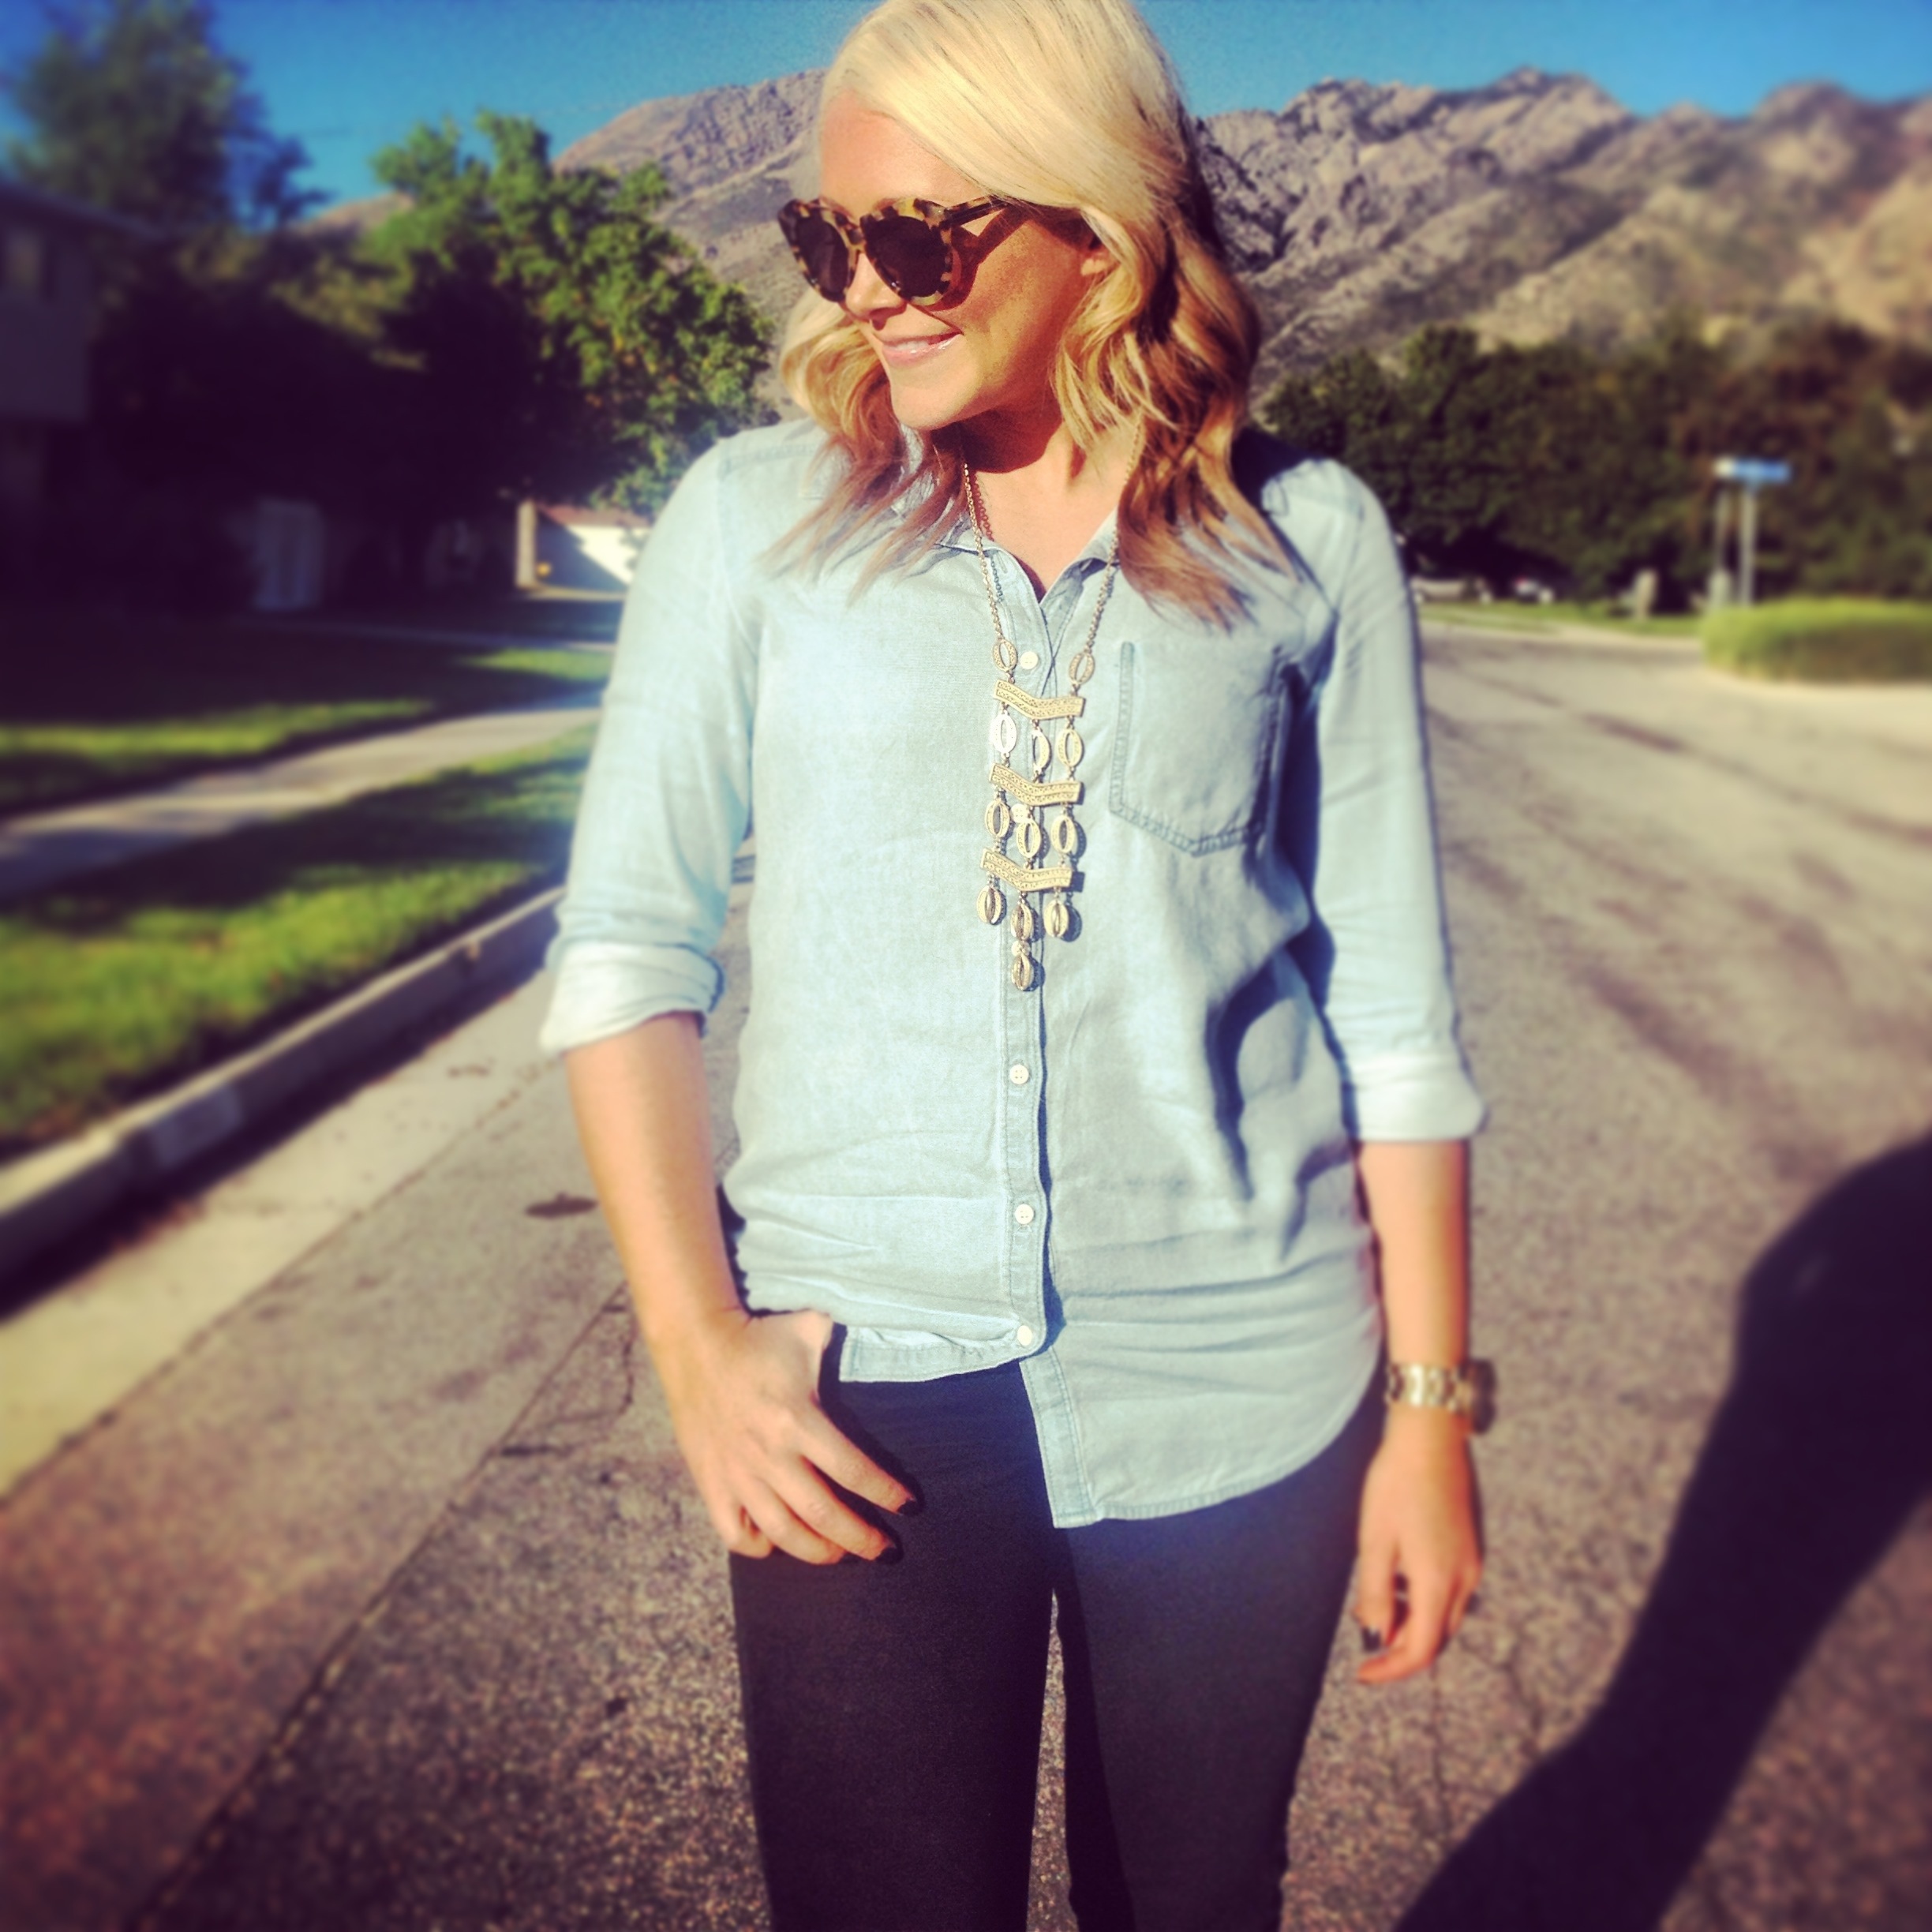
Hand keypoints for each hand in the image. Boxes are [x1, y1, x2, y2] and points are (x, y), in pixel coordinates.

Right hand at [651, 1305, 913, 1564]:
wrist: (694, 1343)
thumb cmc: (759, 1337)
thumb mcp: (809, 1329)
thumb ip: (846, 1339)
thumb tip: (883, 1332)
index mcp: (798, 1420)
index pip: (853, 1470)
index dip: (886, 1493)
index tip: (909, 1506)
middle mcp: (769, 1455)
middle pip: (824, 1513)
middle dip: (861, 1539)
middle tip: (885, 1551)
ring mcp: (737, 1474)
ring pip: (783, 1534)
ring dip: (819, 1552)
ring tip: (842, 1555)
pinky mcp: (711, 1483)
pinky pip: (735, 1533)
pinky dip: (760, 1546)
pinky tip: (779, 1542)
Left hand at [1354, 1404, 1482, 1684]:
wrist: (1431, 1438)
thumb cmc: (1396, 1484)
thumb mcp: (1375, 1540)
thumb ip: (1377, 1593)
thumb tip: (1377, 1636)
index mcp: (1439, 1583)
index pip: (1421, 1650)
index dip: (1391, 1669)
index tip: (1362, 1673)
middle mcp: (1465, 1580)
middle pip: (1437, 1638)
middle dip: (1401, 1645)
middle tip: (1365, 1632)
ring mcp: (1471, 1563)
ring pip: (1444, 1615)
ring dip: (1413, 1621)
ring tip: (1376, 1601)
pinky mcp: (1470, 1547)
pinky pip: (1450, 1591)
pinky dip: (1424, 1598)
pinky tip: (1398, 1577)